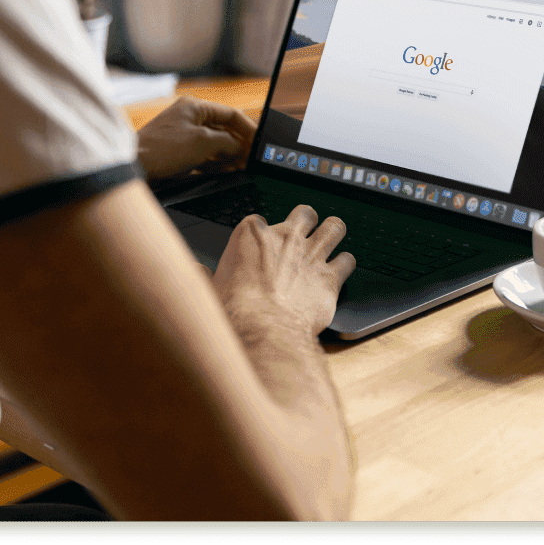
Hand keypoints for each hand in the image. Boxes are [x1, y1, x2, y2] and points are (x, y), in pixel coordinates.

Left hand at [136, 96, 256, 179]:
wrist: (135, 166)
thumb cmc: (163, 148)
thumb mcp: (203, 142)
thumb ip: (227, 142)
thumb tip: (241, 147)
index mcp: (195, 107)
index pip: (230, 114)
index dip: (248, 127)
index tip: (259, 141)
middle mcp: (190, 118)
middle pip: (223, 130)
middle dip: (239, 144)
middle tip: (252, 158)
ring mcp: (184, 135)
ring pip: (215, 144)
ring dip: (229, 155)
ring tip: (242, 166)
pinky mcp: (179, 152)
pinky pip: (204, 155)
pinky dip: (216, 162)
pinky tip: (227, 170)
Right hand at [212, 206, 355, 336]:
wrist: (264, 331)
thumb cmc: (235, 311)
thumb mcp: (209, 289)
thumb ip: (204, 275)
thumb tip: (195, 271)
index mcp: (252, 235)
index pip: (260, 220)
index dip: (263, 233)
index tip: (262, 245)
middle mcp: (286, 238)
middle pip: (304, 213)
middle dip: (307, 221)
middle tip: (305, 232)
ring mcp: (311, 255)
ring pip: (334, 227)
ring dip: (334, 232)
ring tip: (333, 237)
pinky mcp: (331, 277)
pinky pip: (348, 260)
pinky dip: (346, 264)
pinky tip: (341, 270)